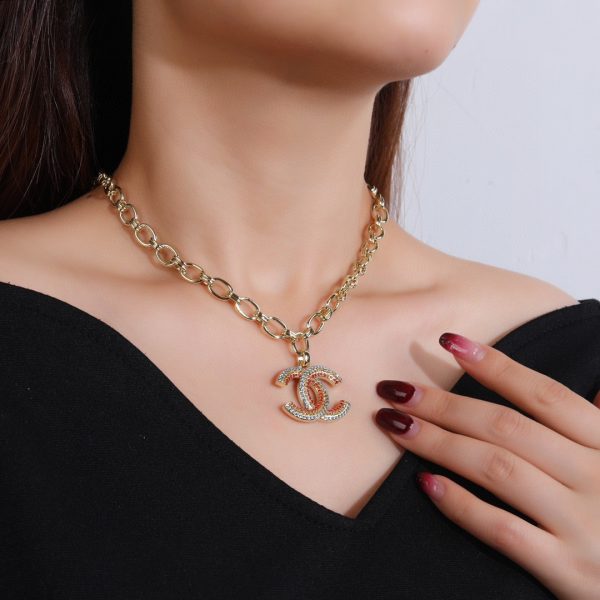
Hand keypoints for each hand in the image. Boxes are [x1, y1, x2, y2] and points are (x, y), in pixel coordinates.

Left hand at [374, 332, 599, 599]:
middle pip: (506, 427)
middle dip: (444, 404)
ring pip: (497, 469)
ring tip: (395, 424)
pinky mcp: (570, 571)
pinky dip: (462, 505)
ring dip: (438, 442)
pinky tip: (426, 483)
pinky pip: (504, 531)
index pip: (543, 395)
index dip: (496, 365)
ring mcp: (583, 524)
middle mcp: (596, 476)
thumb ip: (598, 422)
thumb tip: (585, 387)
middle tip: (396, 389)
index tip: (449, 342)